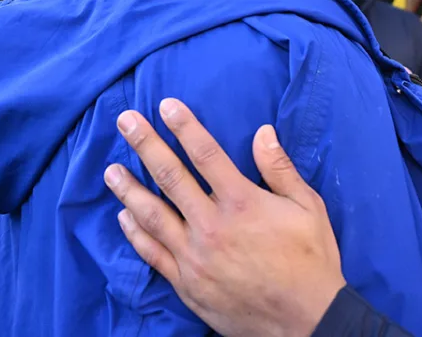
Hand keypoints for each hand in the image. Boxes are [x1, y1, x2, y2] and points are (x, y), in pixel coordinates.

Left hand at [104, 99, 344, 336]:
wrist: (307, 319)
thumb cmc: (311, 260)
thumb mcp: (308, 208)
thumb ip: (280, 169)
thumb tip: (262, 132)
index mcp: (243, 202)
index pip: (206, 154)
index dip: (184, 127)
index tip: (165, 105)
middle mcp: (213, 225)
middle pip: (171, 177)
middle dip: (146, 145)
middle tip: (124, 121)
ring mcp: (196, 256)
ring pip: (153, 215)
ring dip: (129, 190)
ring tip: (110, 170)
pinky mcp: (188, 283)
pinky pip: (154, 254)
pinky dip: (136, 234)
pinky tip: (124, 217)